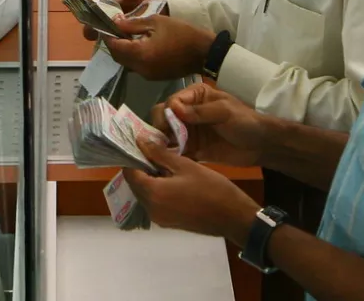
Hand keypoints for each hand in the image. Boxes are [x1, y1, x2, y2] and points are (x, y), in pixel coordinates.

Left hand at [102, 15, 213, 79]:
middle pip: (117, 57)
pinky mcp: (153, 77)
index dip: (107, 35)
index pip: (114, 46)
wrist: (204, 53)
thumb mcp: (156, 21)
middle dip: (113, 43)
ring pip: (125, 63)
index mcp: (140, 54)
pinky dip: (132, 56)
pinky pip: (135, 67)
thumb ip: (132, 23)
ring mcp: (146, 75)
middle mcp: (140, 69)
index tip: (107, 24)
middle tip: (115, 29)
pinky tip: (139, 45)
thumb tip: (115, 22)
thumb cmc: (182, 33)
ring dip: (122, 50)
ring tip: (127, 35)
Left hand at [122, 137, 258, 240]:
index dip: (132, 156)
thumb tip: (140, 141)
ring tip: (164, 162)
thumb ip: (160, 154)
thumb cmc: (212, 188)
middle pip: (136, 184)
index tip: (140, 144)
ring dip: (150, 178)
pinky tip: (171, 179)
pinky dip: (158, 190)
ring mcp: (159, 218)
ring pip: (145, 194)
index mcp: (153, 194)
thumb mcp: (185, 166)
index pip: (130, 173)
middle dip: (141, 167)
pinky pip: (155, 202)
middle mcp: (150, 209)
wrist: (233, 218)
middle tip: (153, 150)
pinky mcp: (168, 222)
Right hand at [154, 82, 267, 166]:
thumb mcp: (225, 112)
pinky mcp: (191, 149)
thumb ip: (200, 111)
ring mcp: (188, 131)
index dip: (167, 113)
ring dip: (163, 143)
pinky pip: (175, 151)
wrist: (261, 145)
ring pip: (166, 134)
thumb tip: (174, 109)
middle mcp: (188, 111)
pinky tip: (168, 161)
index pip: (172, 101)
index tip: (168, 127)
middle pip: (163, 117)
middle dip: (161, 128)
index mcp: (195, 96)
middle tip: (165, 141)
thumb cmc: (245, 122)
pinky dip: (170, 155)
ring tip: (163, 153)